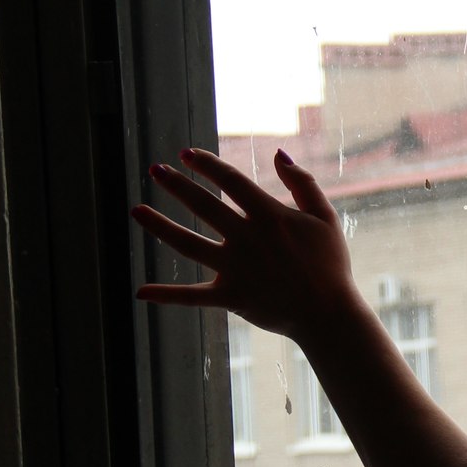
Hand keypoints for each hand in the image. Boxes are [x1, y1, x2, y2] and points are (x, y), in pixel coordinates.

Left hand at [131, 147, 355, 338]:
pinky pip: (192, 296)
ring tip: (136, 210)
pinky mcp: (230, 296)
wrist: (328, 312)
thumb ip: (303, 183)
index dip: (207, 164)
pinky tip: (141, 292)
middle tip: (155, 170)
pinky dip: (167, 295)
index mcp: (270, 215)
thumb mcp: (324, 217)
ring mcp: (235, 268)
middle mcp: (246, 238)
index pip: (230, 180)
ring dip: (160, 226)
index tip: (187, 154)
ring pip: (188, 244)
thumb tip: (278, 155)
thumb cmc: (330, 263)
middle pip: (203, 205)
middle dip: (177, 185)